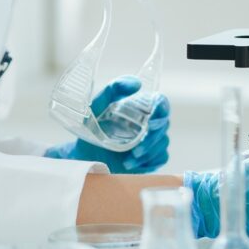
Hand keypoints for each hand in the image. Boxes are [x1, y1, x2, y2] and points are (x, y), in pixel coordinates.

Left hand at [45, 76, 169, 173]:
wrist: (85, 154)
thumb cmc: (92, 127)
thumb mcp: (97, 106)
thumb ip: (113, 89)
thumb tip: (136, 83)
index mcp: (139, 107)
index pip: (160, 102)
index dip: (161, 109)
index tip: (150, 121)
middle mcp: (148, 122)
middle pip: (164, 124)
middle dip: (152, 138)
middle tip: (136, 148)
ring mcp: (151, 140)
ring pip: (162, 143)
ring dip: (147, 152)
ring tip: (128, 159)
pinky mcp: (151, 156)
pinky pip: (160, 158)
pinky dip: (147, 162)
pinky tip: (130, 164)